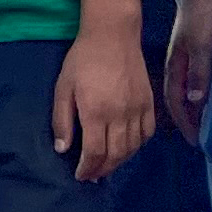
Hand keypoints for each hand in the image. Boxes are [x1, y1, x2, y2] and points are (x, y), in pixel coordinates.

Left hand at [52, 30, 154, 183]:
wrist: (113, 35)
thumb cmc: (83, 59)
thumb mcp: (63, 87)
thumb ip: (62, 120)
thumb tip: (63, 149)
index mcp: (96, 112)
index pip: (95, 153)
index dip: (87, 169)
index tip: (80, 175)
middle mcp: (120, 115)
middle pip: (115, 155)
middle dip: (102, 170)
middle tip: (91, 175)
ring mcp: (138, 110)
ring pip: (132, 148)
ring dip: (119, 162)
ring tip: (106, 165)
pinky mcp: (149, 103)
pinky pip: (146, 134)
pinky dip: (137, 146)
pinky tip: (126, 148)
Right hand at [162, 0, 211, 144]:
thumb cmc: (203, 14)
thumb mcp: (202, 45)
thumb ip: (199, 73)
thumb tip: (195, 103)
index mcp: (176, 65)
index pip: (176, 101)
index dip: (185, 121)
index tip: (196, 142)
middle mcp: (183, 62)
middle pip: (184, 96)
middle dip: (192, 117)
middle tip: (207, 137)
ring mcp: (193, 54)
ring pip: (196, 86)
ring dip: (202, 104)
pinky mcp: (206, 46)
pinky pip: (207, 75)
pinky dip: (211, 88)